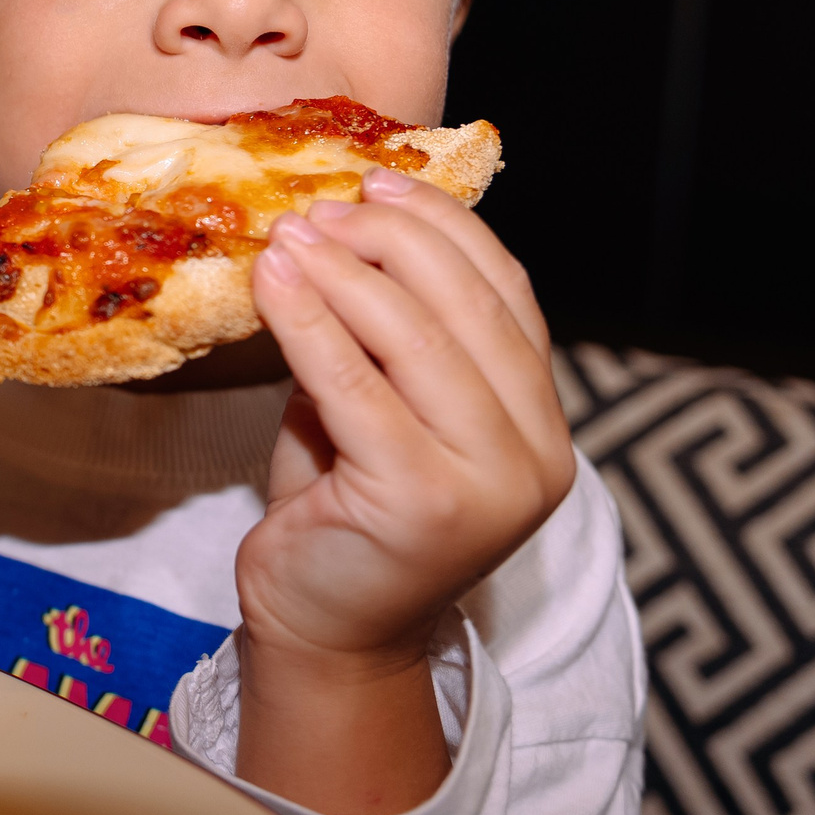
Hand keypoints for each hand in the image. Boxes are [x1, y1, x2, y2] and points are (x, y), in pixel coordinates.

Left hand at [232, 168, 576, 814]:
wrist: (324, 632)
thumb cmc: (344, 513)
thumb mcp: (378, 408)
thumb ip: (385, 337)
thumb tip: (337, 230)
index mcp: (542, 423)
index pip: (508, 296)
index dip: (445, 229)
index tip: (381, 182)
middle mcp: (536, 454)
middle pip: (467, 307)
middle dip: (390, 240)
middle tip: (323, 206)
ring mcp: (489, 484)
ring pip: (416, 339)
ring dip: (344, 271)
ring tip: (289, 234)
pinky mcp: (423, 504)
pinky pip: (357, 386)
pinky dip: (310, 322)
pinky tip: (272, 282)